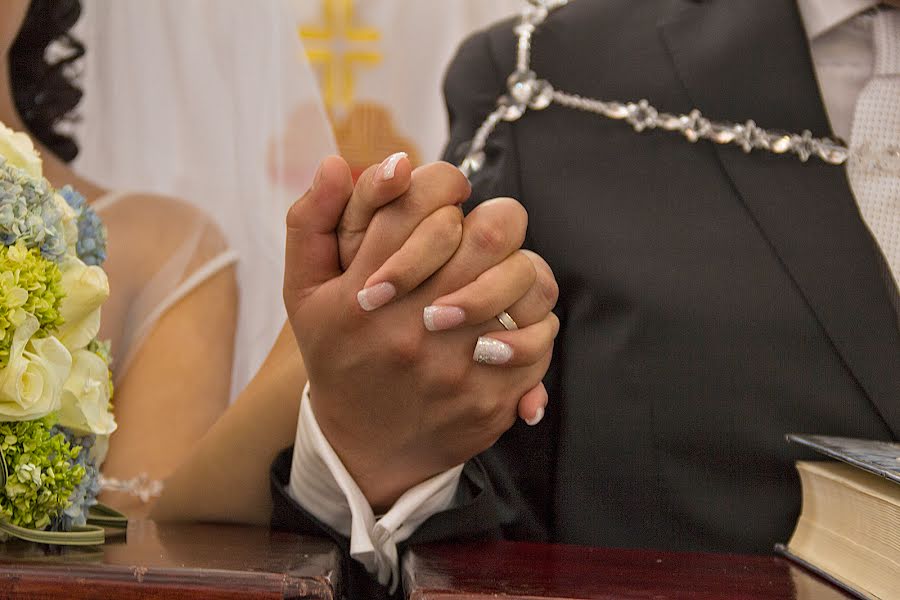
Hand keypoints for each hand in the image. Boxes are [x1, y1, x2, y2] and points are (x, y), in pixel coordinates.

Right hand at [284, 155, 558, 510]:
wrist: (365, 450)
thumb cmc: (339, 356)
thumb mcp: (304, 292)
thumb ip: (312, 221)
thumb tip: (337, 161)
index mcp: (363, 289)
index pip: (424, 200)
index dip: (445, 182)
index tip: (447, 195)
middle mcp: (410, 324)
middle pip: (492, 232)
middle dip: (494, 221)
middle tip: (483, 234)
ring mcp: (455, 364)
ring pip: (525, 278)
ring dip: (517, 270)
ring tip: (499, 278)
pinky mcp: (489, 398)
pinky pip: (541, 336)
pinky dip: (533, 322)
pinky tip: (508, 324)